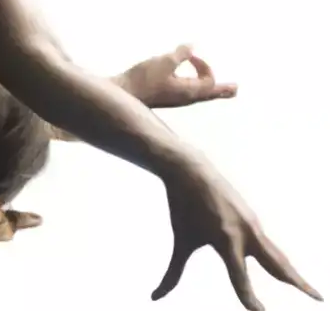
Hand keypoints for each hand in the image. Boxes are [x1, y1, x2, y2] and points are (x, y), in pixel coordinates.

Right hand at [117, 45, 236, 108]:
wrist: (123, 94)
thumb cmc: (144, 79)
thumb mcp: (164, 62)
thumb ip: (181, 53)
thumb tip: (192, 46)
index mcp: (190, 91)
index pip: (209, 79)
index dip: (203, 64)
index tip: (189, 55)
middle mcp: (186, 98)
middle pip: (210, 94)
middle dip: (223, 89)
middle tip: (235, 89)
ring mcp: (176, 99)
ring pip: (199, 95)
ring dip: (211, 89)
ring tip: (221, 90)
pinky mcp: (166, 98)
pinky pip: (189, 94)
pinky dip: (196, 88)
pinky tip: (190, 84)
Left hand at [153, 170, 322, 310]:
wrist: (191, 170)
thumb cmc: (183, 207)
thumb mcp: (180, 240)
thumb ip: (172, 273)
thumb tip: (154, 297)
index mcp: (226, 240)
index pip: (240, 278)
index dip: (249, 299)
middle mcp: (245, 233)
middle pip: (277, 265)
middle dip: (297, 283)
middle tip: (317, 299)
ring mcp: (252, 225)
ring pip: (276, 255)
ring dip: (291, 272)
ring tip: (305, 288)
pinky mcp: (252, 219)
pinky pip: (268, 244)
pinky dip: (279, 259)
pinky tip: (281, 268)